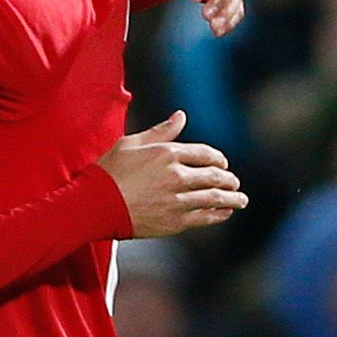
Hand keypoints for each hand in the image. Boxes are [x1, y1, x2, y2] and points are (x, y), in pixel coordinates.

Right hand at [95, 110, 247, 237]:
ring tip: (240, 200)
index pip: (205, 154)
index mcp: (167, 153)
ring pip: (214, 198)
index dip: (218, 159)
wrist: (96, 204)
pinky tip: (225, 213)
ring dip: (231, 199)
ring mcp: (178, 200)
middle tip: (234, 183)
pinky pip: (204, 217)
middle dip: (228, 179)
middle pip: (214, 176)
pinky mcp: (175, 221)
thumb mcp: (131, 143)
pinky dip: (218, 214)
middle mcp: (177, 175)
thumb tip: (181, 116)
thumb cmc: (109, 171)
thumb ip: (161, 131)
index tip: (222, 164)